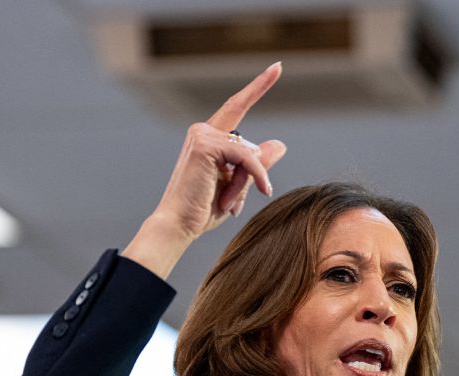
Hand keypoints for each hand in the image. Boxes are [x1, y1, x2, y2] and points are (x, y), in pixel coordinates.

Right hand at [122, 63, 287, 278]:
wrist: (177, 225)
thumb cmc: (202, 210)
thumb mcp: (237, 187)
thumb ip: (256, 166)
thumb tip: (280, 144)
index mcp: (208, 138)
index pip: (237, 106)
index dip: (258, 86)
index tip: (277, 67)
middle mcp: (202, 131)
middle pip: (248, 147)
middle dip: (248, 178)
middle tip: (231, 205)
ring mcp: (202, 134)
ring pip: (248, 154)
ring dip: (246, 182)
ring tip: (227, 204)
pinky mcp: (205, 144)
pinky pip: (247, 157)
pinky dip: (254, 176)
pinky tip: (255, 191)